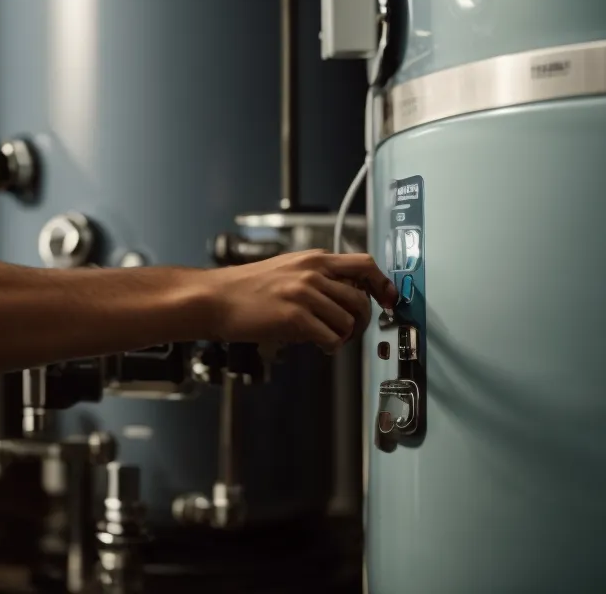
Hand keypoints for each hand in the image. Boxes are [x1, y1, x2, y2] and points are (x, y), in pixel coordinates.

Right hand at [196, 250, 397, 353]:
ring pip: (348, 321)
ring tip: (328, 338)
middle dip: (361, 320)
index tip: (389, 299)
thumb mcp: (288, 268)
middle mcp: (313, 272)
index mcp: (314, 258)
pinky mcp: (295, 318)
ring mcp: (304, 294)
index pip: (364, 265)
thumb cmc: (247, 287)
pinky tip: (319, 345)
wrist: (217, 298)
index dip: (383, 284)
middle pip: (361, 299)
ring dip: (343, 336)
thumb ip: (318, 275)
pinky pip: (330, 338)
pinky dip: (330, 346)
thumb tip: (348, 294)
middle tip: (350, 331)